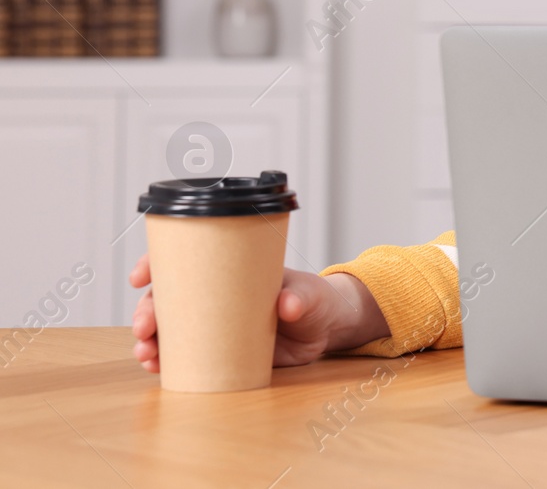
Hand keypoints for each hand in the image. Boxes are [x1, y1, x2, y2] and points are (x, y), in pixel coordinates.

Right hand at [129, 253, 389, 373]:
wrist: (324, 329)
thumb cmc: (314, 299)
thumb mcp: (311, 294)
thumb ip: (302, 297)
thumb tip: (288, 304)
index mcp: (230, 271)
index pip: (186, 259)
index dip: (156, 264)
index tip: (140, 276)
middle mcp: (214, 297)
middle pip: (167, 298)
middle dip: (146, 310)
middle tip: (144, 327)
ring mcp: (214, 325)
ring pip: (169, 329)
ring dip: (149, 340)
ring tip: (146, 353)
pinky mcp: (218, 352)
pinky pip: (183, 357)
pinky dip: (165, 362)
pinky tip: (156, 368)